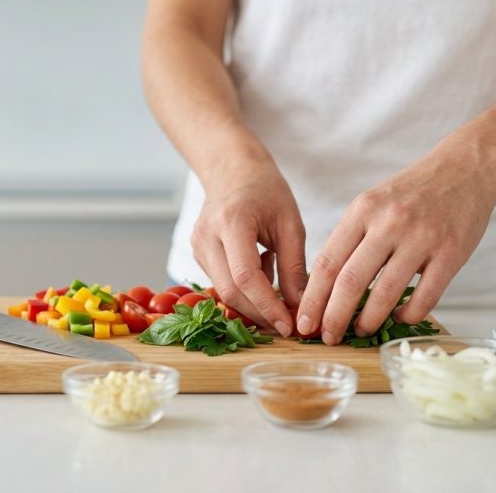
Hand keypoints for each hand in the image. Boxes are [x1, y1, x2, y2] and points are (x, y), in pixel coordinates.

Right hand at [191, 161, 307, 336]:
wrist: (233, 171)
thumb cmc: (266, 191)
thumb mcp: (290, 224)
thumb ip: (294, 267)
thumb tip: (298, 307)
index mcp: (232, 221)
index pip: (246, 277)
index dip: (267, 306)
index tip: (288, 325)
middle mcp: (206, 236)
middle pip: (230, 291)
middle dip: (260, 313)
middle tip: (287, 322)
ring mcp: (197, 246)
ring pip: (224, 291)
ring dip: (254, 301)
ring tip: (279, 282)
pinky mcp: (197, 254)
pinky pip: (221, 282)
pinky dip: (246, 288)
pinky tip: (262, 266)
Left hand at [296, 154, 495, 344]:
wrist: (464, 168)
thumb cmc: (411, 192)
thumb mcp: (372, 203)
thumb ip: (350, 238)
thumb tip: (323, 285)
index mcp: (363, 210)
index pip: (328, 263)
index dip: (312, 298)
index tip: (303, 322)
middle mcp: (389, 223)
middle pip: (350, 281)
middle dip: (333, 317)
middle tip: (327, 337)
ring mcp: (421, 238)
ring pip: (386, 292)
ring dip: (369, 320)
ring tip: (359, 331)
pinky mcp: (451, 253)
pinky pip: (425, 297)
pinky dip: (408, 314)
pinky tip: (398, 317)